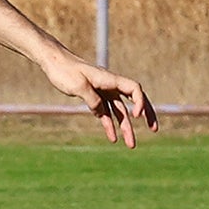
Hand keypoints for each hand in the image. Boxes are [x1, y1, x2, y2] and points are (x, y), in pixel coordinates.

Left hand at [43, 53, 157, 147]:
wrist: (54, 63)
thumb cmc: (65, 71)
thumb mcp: (78, 86)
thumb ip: (92, 99)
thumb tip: (101, 112)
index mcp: (110, 79)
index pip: (134, 89)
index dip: (139, 102)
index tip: (136, 116)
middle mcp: (110, 85)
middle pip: (134, 100)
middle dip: (146, 115)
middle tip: (154, 129)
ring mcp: (103, 92)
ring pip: (120, 111)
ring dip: (125, 128)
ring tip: (131, 145)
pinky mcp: (93, 98)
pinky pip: (105, 113)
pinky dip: (109, 125)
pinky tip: (112, 138)